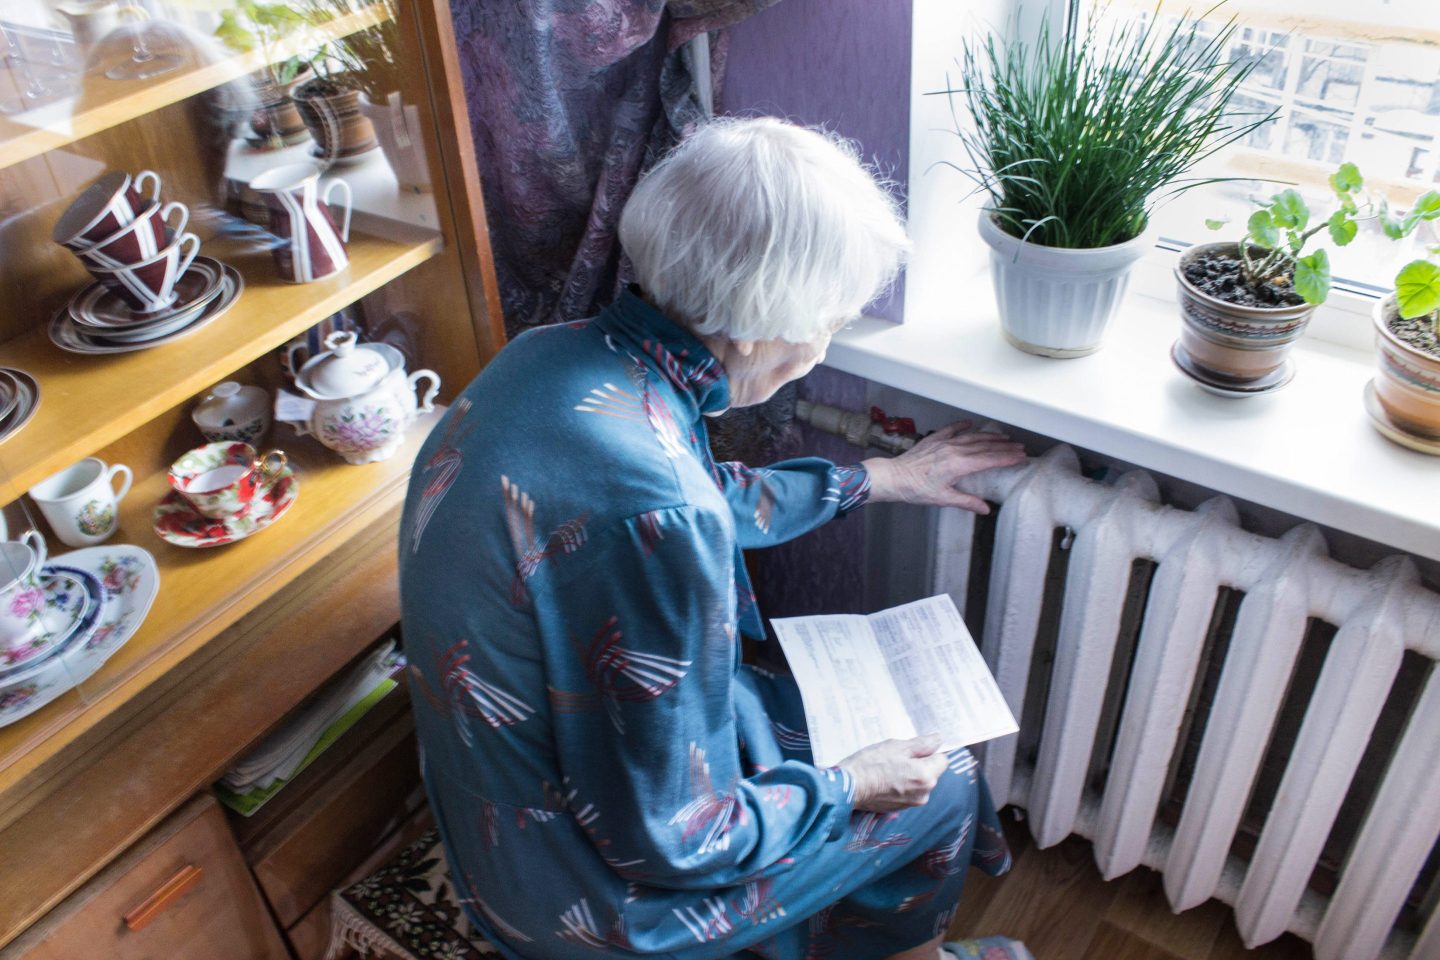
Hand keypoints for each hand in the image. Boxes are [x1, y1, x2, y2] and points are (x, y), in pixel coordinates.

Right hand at [839, 734, 948, 811]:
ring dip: (910, 774)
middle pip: (931, 772)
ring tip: (888, 767)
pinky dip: (901, 784)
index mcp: (926, 776)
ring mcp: (912, 803)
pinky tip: (885, 778)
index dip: (930, 751)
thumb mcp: (897, 746)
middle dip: (919, 763)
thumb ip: (921, 744)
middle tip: (898, 755)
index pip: (942, 759)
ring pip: (919, 782)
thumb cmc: (871, 764)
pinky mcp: (900, 808)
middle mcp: (924, 793)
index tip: (915, 747)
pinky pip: (908, 792)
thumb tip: (938, 740)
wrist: (849, 788)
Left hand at [862, 420, 1025, 512]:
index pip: (989, 460)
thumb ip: (966, 502)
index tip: (1020, 457)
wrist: (893, 477)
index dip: (1007, 458)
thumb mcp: (943, 499)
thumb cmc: (916, 490)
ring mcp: (943, 443)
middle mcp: (953, 450)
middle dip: (1004, 446)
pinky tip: (970, 423)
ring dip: (989, 436)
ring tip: (1003, 437)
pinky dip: (962, 426)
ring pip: (972, 437)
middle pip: (985, 446)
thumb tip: (985, 509)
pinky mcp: (933, 440)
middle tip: (1019, 447)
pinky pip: (951, 429)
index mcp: (958, 465)